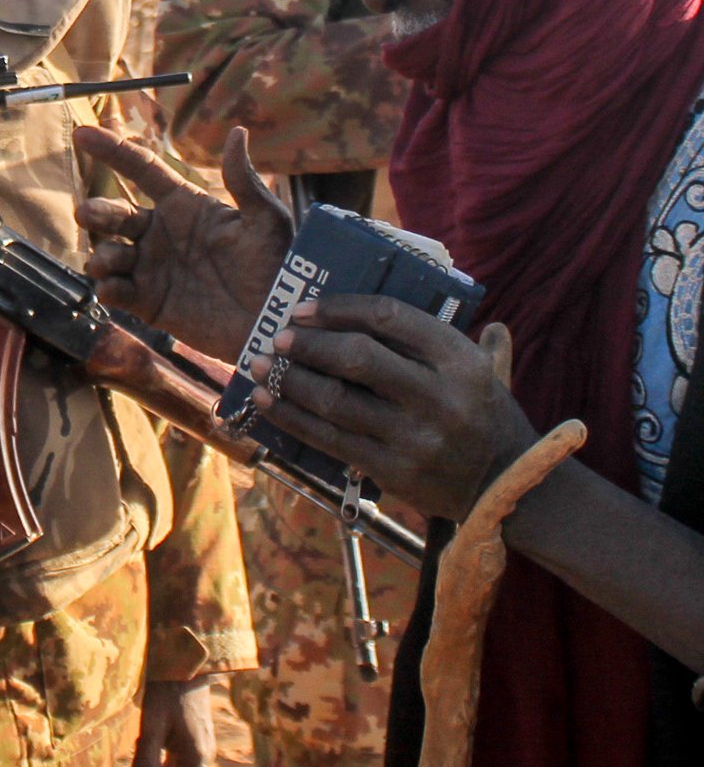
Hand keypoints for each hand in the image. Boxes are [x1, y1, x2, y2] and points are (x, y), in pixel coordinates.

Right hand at [74, 125, 291, 362]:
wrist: (277, 323)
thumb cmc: (277, 266)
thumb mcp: (266, 220)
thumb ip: (244, 180)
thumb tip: (237, 131)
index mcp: (184, 206)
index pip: (141, 169)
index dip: (112, 150)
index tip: (81, 134)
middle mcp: (161, 233)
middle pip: (115, 213)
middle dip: (96, 211)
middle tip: (87, 214)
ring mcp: (153, 268)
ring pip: (108, 253)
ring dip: (102, 255)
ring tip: (111, 262)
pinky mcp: (149, 303)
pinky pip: (117, 291)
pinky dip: (107, 287)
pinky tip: (112, 287)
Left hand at [248, 299, 538, 521]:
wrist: (507, 484)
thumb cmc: (481, 411)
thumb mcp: (477, 365)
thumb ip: (433, 332)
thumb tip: (386, 281)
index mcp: (459, 359)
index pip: (389, 317)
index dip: (339, 308)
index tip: (303, 308)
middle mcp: (439, 397)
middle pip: (358, 359)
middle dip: (309, 345)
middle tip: (277, 337)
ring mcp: (415, 438)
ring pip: (336, 401)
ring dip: (289, 381)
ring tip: (258, 365)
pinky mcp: (394, 471)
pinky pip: (331, 440)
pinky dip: (292, 418)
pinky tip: (267, 402)